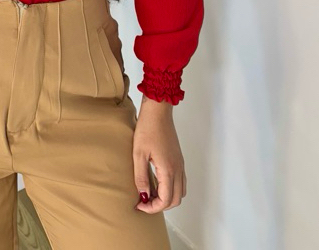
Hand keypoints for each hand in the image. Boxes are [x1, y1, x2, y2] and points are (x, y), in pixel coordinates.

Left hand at [132, 96, 186, 212]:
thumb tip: (143, 195)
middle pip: (175, 200)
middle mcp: (178, 169)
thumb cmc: (148, 128)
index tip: (139, 205)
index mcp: (169, 170)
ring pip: (179, 192)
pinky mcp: (178, 159)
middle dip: (159, 206)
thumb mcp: (138, 153)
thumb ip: (141, 177)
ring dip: (166, 198)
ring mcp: (180, 164)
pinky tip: (155, 182)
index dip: (152, 208)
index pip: (165, 200)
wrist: (158, 111)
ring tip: (149, 193)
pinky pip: (179, 181)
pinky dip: (170, 188)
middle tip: (143, 202)